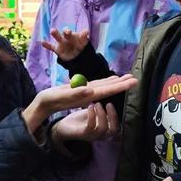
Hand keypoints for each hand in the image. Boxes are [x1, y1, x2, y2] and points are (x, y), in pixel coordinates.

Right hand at [22, 74, 136, 132]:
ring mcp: (87, 92)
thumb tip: (90, 91)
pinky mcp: (82, 89)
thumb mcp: (62, 97)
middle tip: (135, 78)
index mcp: (87, 97)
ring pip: (105, 85)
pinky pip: (98, 84)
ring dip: (117, 81)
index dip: (120, 87)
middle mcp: (90, 95)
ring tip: (128, 77)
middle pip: (110, 88)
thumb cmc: (50, 100)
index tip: (132, 83)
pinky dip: (107, 81)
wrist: (44, 104)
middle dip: (122, 83)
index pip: (107, 91)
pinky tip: (113, 79)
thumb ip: (75, 94)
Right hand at [41, 28, 89, 61]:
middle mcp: (67, 37)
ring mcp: (61, 43)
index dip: (78, 32)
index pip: (76, 32)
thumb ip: (84, 37)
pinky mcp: (57, 49)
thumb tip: (87, 31)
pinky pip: (51, 47)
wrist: (75, 55)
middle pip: (66, 32)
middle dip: (66, 31)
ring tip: (52, 30)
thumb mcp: (83, 43)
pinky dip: (47, 45)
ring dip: (55, 33)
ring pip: (58, 37)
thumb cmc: (79, 46)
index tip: (84, 33)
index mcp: (75, 35)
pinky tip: (43, 42)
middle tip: (67, 32)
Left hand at [52, 103, 118, 142]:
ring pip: (103, 128)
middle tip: (109, 103)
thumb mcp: (95, 112)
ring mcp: (92, 135)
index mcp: (105, 128)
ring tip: (97, 104)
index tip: (112, 103)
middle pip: (114, 129)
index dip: (117, 116)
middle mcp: (101, 134)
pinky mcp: (83, 133)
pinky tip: (89, 107)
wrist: (66, 126)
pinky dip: (92, 115)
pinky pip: (91, 126)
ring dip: (102, 114)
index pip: (117, 126)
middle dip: (113, 116)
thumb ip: (103, 108)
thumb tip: (112, 94)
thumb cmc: (82, 118)